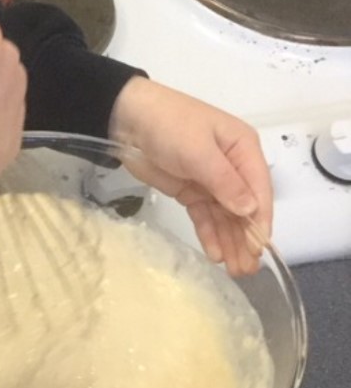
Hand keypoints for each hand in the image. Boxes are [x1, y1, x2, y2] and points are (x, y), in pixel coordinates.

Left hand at [108, 77, 271, 275]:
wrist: (126, 118)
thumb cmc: (168, 125)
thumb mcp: (197, 151)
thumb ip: (224, 182)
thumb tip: (250, 210)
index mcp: (243, 149)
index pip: (258, 189)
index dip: (260, 220)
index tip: (260, 247)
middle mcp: (232, 166)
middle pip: (244, 207)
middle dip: (246, 237)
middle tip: (246, 269)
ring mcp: (210, 180)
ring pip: (225, 216)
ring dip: (230, 241)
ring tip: (234, 270)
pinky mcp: (189, 190)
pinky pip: (205, 216)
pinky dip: (210, 234)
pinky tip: (215, 254)